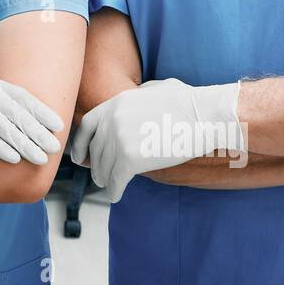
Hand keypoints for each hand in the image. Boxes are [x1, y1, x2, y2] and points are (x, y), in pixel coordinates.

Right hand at [0, 65, 62, 164]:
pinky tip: (15, 159)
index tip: (57, 123)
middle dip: (39, 131)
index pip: (20, 96)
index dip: (41, 111)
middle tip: (56, 145)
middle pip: (19, 113)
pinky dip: (2, 148)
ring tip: (42, 158)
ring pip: (7, 127)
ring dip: (27, 144)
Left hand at [71, 78, 241, 202]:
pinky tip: (115, 195)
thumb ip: (139, 96)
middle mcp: (112, 120)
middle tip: (98, 175)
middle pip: (95, 150)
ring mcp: (119, 139)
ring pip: (103, 167)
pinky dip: (113, 190)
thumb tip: (136, 100)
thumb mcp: (156, 89)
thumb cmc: (189, 102)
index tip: (78, 155)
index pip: (87, 125)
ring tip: (107, 185)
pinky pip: (115, 180)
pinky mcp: (130, 159)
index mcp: (116, 103)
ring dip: (104, 179)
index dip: (80, 143)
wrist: (204, 116)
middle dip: (96, 165)